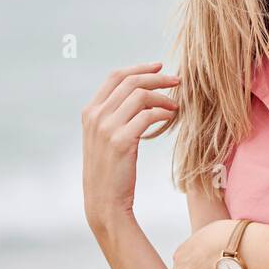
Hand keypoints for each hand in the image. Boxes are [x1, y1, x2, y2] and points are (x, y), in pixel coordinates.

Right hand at [82, 61, 179, 235]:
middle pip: (130, 81)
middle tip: (177, 81)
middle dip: (157, 77)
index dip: (139, 67)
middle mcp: (95, 116)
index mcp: (90, 111)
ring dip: (163, 97)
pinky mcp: (120, 141)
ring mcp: (106, 128)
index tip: (159, 66)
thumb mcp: (104, 139)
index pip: (116, 76)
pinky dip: (163, 113)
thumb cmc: (110, 172)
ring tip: (176, 106)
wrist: (104, 202)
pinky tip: (170, 118)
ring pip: (141, 95)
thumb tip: (138, 95)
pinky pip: (147, 116)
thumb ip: (114, 116)